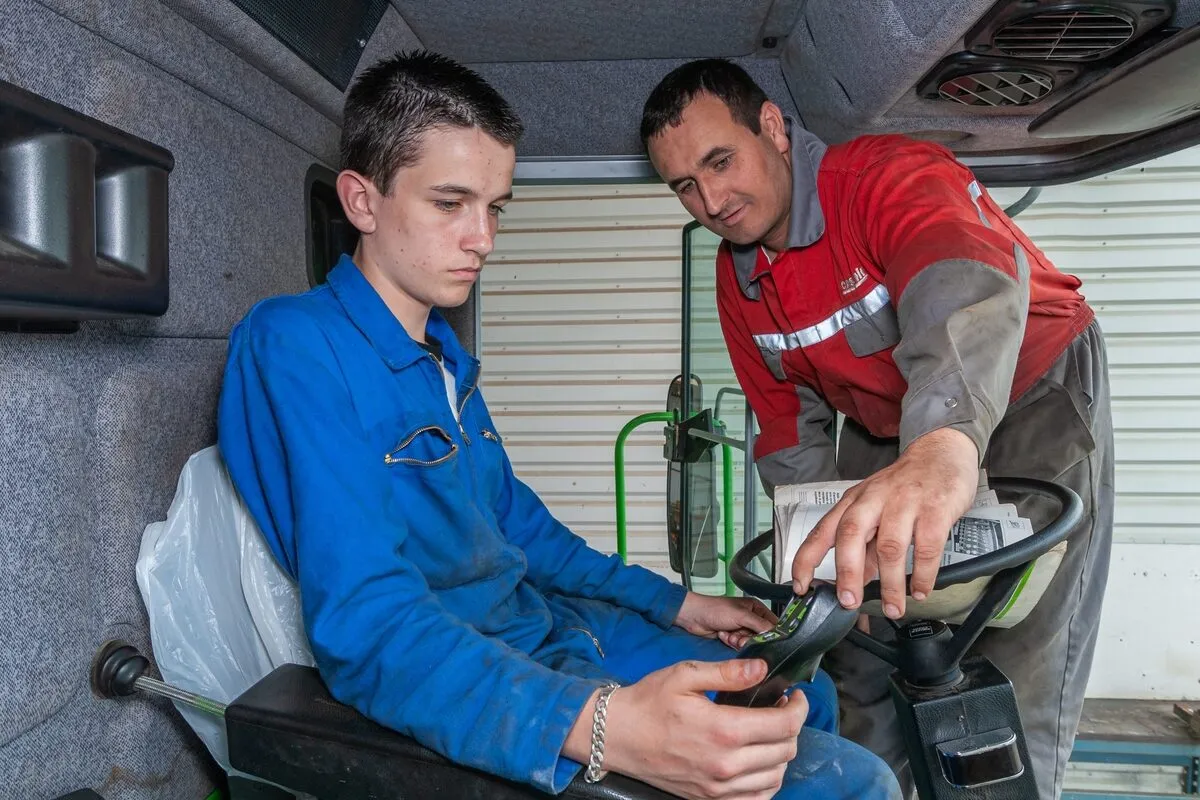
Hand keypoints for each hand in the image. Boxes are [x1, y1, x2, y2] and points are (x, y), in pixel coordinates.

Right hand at [566, 659, 807, 799]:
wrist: (617, 736)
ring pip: (775, 777)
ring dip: (781, 753)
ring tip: (769, 733)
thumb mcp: (685, 675)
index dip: (798, 708)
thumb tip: (763, 669)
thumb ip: (728, 673)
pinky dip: (767, 782)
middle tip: (780, 709)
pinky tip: (759, 763)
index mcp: (722, 730)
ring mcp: (719, 787)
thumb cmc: (649, 702)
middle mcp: (726, 765)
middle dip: (791, 726)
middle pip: (785, 751)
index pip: (784, 725)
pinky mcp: (710, 799)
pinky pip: (757, 798)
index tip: (794, 695)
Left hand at [674, 592, 777, 649]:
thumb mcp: (741, 615)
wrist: (693, 617)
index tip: (763, 640)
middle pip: (761, 637)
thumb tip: (777, 635)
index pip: (773, 624)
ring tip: (729, 635)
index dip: (770, 634)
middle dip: (750, 639)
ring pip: (750, 644)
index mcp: (757, 609)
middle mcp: (751, 619)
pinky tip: (724, 636)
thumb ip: (760, 625)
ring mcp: (742, 629)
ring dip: (739, 641)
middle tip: (740, 637)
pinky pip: (739, 646)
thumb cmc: (715, 609)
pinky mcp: (733, 638)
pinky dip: (731, 643)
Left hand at [791, 428, 977, 618]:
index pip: (823, 531)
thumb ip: (864, 545)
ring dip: (890, 584)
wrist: (941, 453)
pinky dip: (923, 574)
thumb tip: (854, 581)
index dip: (807, 558)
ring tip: (892, 608)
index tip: (800, 585)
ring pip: (891, 547)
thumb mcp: (875, 509)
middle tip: (849, 602)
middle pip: (851, 535)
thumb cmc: (903, 485)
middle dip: (847, 572)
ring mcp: (905, 503)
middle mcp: (874, 500)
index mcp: (854, 502)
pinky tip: (920, 590)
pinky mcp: (935, 510)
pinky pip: (927, 548)